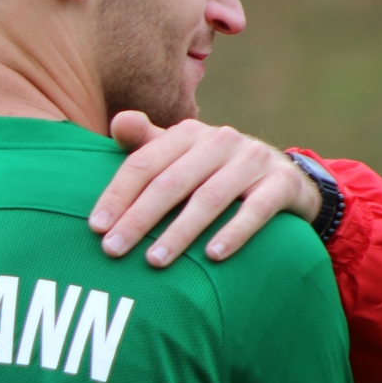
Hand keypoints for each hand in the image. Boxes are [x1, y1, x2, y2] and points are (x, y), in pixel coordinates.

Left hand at [88, 112, 321, 267]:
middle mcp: (220, 140)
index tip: (96, 227)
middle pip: (171, 182)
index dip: (117, 194)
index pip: (144, 163)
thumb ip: (146, 144)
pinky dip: (233, 233)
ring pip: (209, 198)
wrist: (285, 179)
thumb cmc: (214, 172)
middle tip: (114, 250)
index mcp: (187, 133)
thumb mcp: (180, 156)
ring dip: (180, 232)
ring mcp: (253, 160)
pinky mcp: (282, 183)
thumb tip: (118, 121)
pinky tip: (212, 256)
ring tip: (155, 260)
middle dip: (139, 218)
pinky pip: (256, 210)